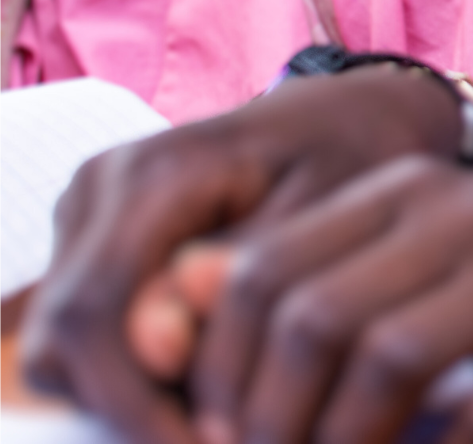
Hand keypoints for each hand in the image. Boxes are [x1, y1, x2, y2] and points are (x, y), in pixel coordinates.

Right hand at [22, 69, 462, 443]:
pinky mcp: (96, 249)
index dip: (136, 404)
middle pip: (61, 347)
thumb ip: (242, 282)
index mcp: (153, 174)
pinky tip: (215, 394)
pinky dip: (138, 380)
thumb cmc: (355, 158)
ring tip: (232, 421)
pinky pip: (87, 341)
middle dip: (134, 413)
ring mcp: (87, 221)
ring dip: (135, 402)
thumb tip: (156, 353)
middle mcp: (98, 192)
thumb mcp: (327, 213)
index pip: (93, 315)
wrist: (353, 115)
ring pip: (61, 355)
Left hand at [181, 159, 472, 443]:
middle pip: (315, 316)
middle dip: (267, 419)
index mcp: (415, 189)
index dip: (216, 369)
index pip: (266, 271)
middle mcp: (467, 214)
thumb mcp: (440, 255)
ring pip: (386, 360)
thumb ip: (329, 270)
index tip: (217, 436)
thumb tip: (188, 297)